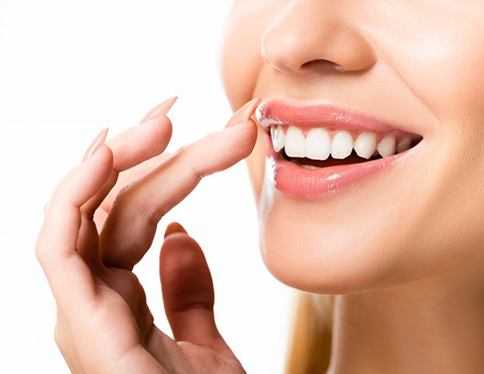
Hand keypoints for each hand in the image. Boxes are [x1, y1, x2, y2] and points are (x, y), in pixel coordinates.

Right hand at [35, 97, 259, 372]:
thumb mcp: (206, 345)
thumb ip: (189, 293)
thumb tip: (185, 235)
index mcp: (121, 298)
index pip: (136, 215)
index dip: (162, 167)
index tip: (199, 126)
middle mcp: (93, 298)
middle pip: (118, 205)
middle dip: (151, 151)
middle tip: (183, 107)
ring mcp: (80, 310)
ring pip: (87, 211)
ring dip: (116, 157)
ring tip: (159, 118)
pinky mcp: (75, 323)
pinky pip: (58, 247)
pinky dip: (74, 195)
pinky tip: (105, 152)